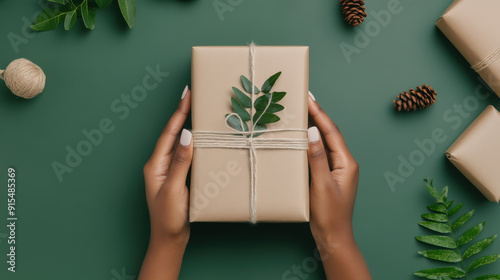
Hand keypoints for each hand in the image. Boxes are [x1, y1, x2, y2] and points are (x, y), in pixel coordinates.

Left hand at [139, 86, 191, 279]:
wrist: (169, 239)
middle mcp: (161, 164)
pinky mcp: (179, 177)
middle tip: (193, 95)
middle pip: (173, 134)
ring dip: (189, 125)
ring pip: (180, 143)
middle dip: (183, 113)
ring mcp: (170, 170)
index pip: (169, 133)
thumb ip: (180, 162)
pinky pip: (186, 154)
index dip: (178, 113)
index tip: (187, 94)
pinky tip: (202, 138)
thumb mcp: (173, 189)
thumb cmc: (167, 218)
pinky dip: (194, 143)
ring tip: (199, 110)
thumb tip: (187, 135)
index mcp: (155, 165)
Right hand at [307, 92, 370, 279]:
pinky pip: (320, 153)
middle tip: (304, 98)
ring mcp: (337, 169)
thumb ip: (317, 157)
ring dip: (315, 126)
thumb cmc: (330, 214)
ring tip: (303, 111)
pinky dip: (311, 142)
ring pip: (325, 142)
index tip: (308, 98)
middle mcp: (344, 162)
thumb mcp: (322, 184)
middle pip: (330, 133)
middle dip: (317, 115)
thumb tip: (313, 132)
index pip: (331, 132)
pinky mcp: (329, 175)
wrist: (333, 237)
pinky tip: (303, 137)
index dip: (319, 113)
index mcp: (346, 162)